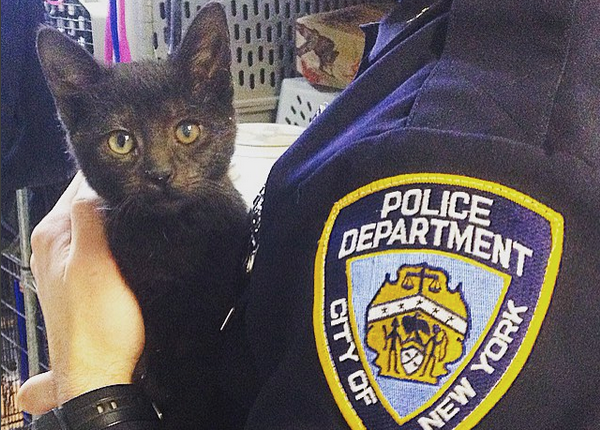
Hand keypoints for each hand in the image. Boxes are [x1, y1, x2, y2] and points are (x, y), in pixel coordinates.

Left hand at [17, 172, 144, 412]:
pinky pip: (96, 241)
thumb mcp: (94, 264)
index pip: (77, 186)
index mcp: (52, 235)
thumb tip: (92, 184)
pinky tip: (130, 237)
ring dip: (115, 214)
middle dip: (113, 194)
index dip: (108, 177)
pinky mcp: (81, 276)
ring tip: (142, 210)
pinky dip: (113, 233)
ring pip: (92, 221)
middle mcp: (53, 244)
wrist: (98, 371)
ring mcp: (65, 261)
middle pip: (84, 202)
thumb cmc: (98, 325)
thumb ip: (89, 220)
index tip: (136, 171)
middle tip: (145, 192)